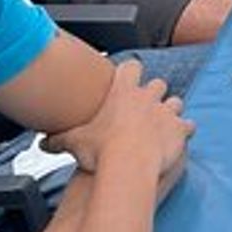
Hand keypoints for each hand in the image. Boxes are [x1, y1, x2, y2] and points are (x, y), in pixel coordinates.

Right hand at [45, 59, 193, 179]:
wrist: (129, 164)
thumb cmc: (102, 150)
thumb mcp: (73, 142)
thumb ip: (58, 140)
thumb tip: (43, 145)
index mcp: (123, 92)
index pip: (130, 67)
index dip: (130, 71)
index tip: (125, 78)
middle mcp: (148, 96)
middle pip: (157, 83)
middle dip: (153, 93)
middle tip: (143, 108)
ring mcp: (167, 111)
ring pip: (176, 101)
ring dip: (170, 110)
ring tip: (161, 124)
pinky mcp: (180, 129)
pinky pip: (188, 125)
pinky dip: (184, 131)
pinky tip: (178, 139)